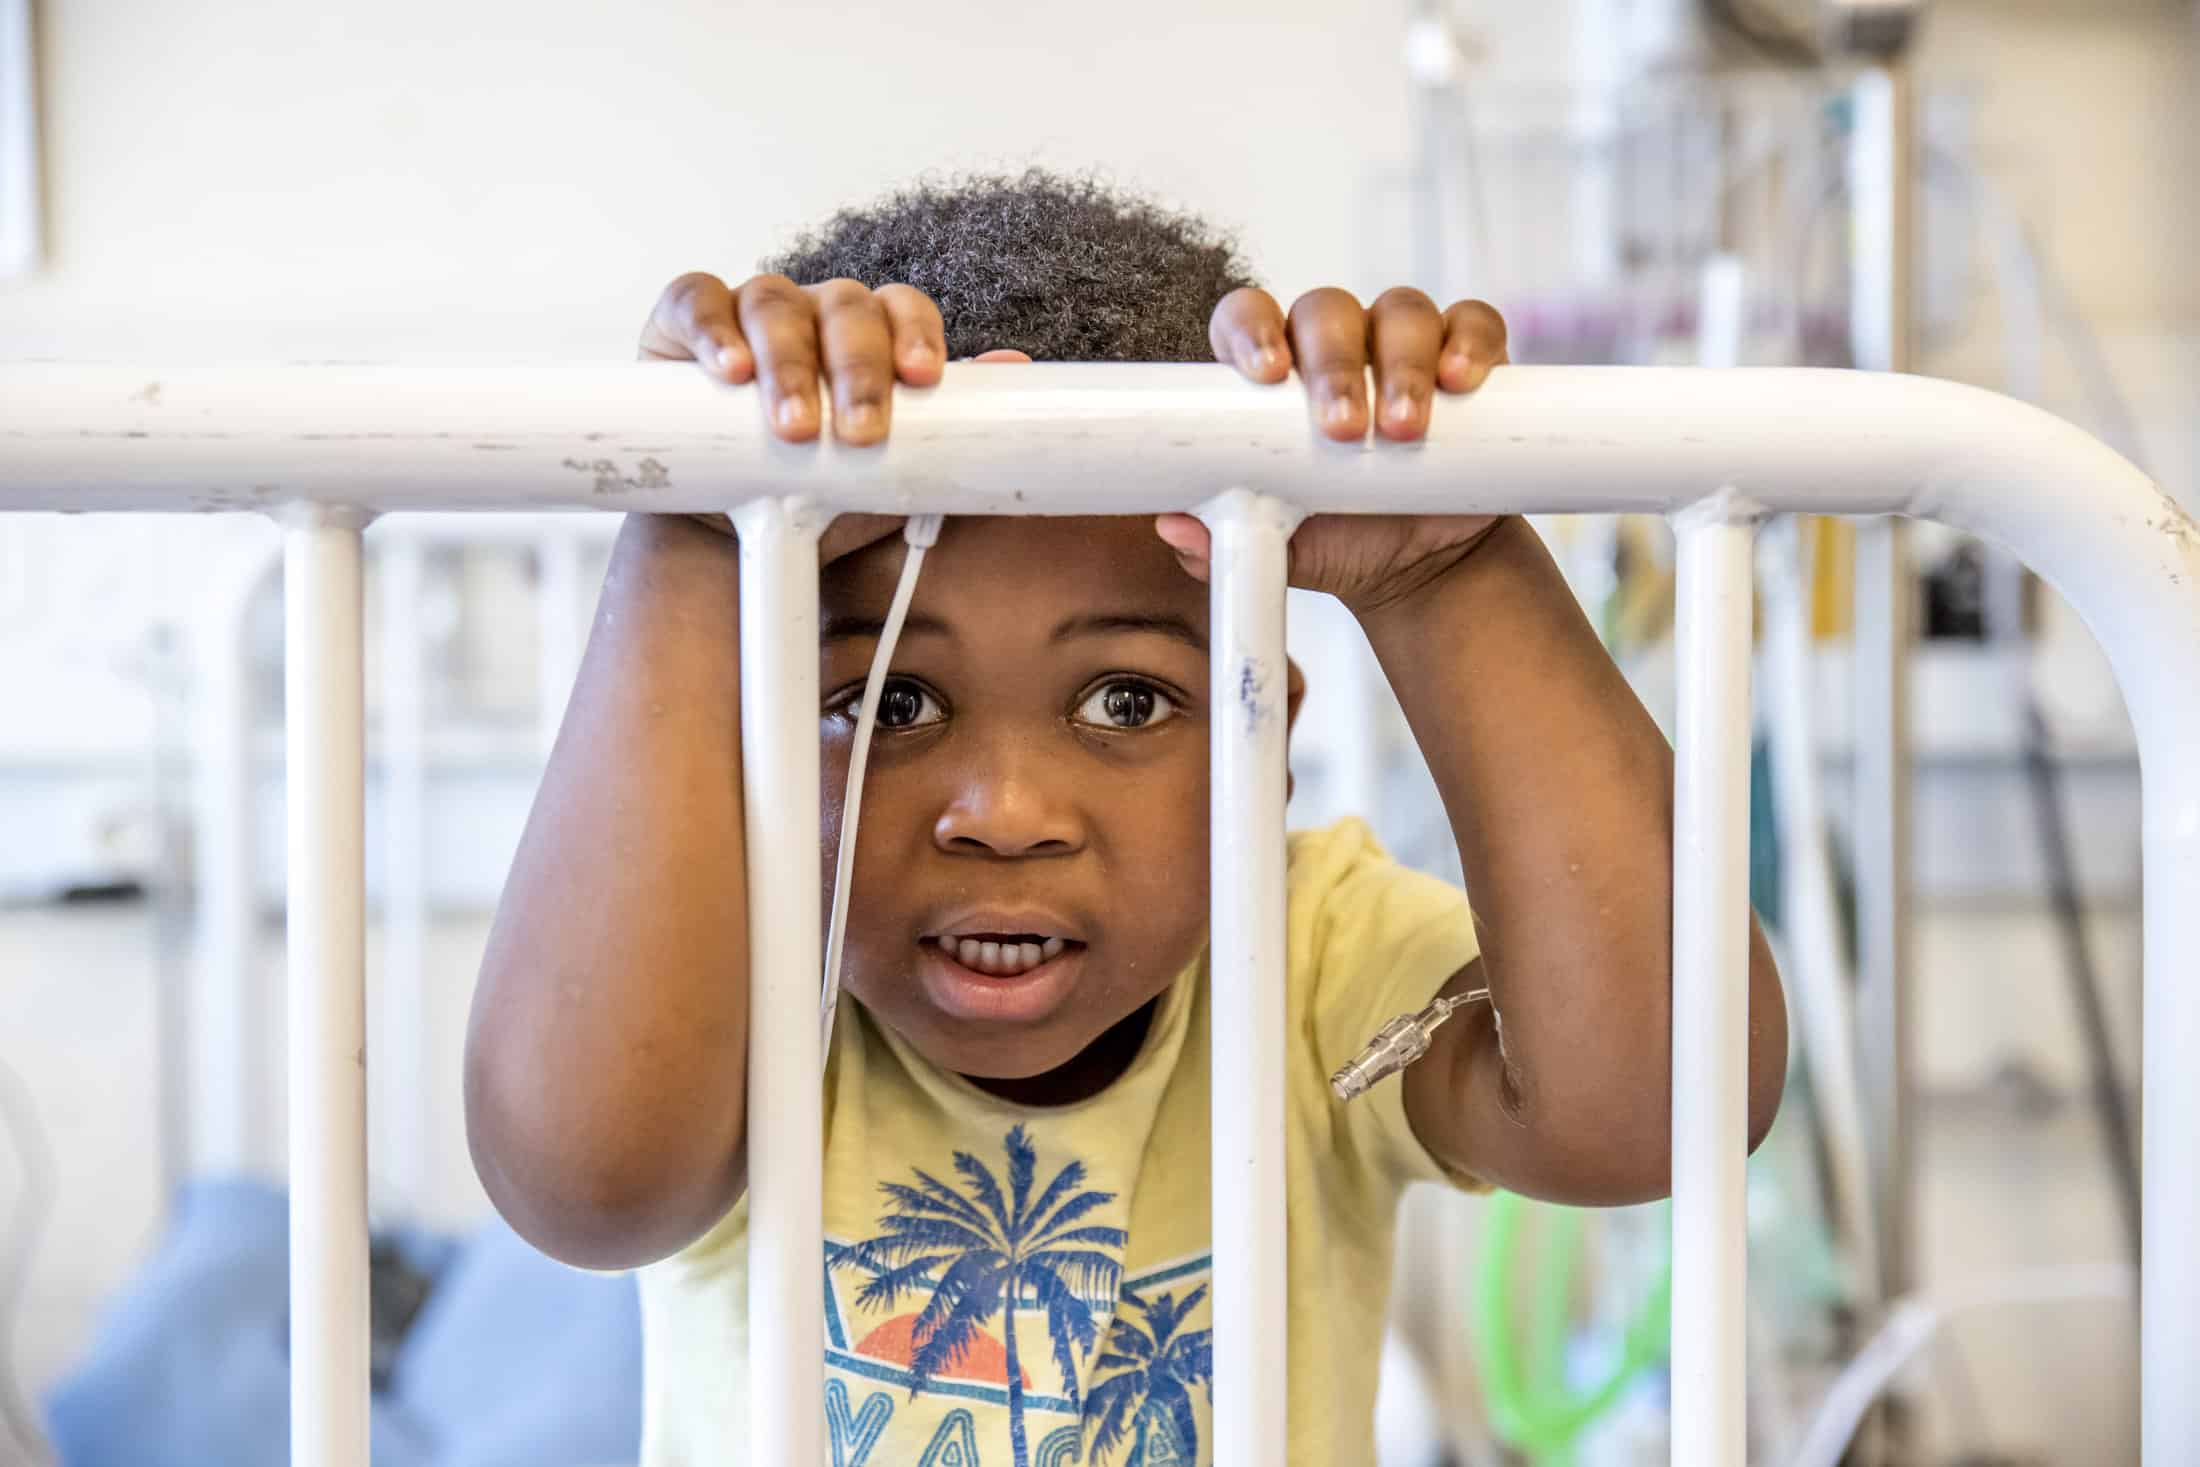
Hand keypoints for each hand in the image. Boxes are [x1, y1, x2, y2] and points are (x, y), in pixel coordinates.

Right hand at [637, 271, 947, 562]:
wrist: (739, 530)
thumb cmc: (819, 489)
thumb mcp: (889, 469)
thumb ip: (947, 426)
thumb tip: (1015, 369)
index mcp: (868, 334)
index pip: (901, 307)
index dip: (914, 333)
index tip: (923, 380)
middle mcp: (812, 313)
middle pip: (843, 307)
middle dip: (857, 370)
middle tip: (859, 433)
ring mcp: (748, 312)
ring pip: (774, 305)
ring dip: (788, 364)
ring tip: (795, 426)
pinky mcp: (683, 325)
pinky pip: (697, 303)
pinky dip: (712, 329)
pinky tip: (728, 370)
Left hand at [1154, 286, 1510, 614]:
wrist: (1420, 565)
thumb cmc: (1339, 540)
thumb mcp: (1280, 551)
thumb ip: (1225, 542)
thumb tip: (1174, 528)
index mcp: (1275, 377)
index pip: (1249, 317)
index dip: (1252, 330)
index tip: (1266, 375)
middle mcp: (1336, 347)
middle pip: (1328, 311)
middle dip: (1334, 366)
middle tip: (1344, 431)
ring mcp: (1403, 346)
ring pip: (1401, 313)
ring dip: (1402, 366)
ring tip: (1402, 430)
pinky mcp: (1467, 358)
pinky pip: (1472, 323)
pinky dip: (1469, 344)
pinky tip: (1460, 382)